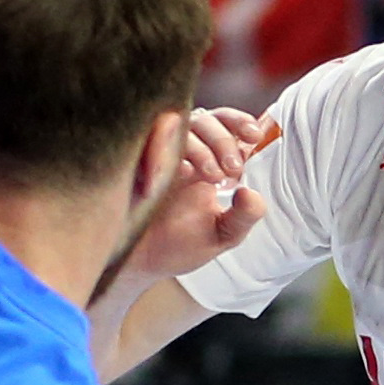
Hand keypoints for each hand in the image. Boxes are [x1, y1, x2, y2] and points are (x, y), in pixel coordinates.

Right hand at [122, 107, 274, 283]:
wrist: (140, 264)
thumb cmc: (180, 244)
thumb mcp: (223, 234)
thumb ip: (245, 216)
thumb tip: (252, 194)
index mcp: (208, 159)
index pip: (224, 124)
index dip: (239, 122)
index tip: (253, 135)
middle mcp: (182, 150)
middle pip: (204, 120)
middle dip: (223, 139)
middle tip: (233, 169)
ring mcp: (154, 155)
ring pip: (176, 125)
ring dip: (198, 146)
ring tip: (212, 176)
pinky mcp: (129, 163)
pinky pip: (144, 141)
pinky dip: (161, 150)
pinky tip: (178, 174)